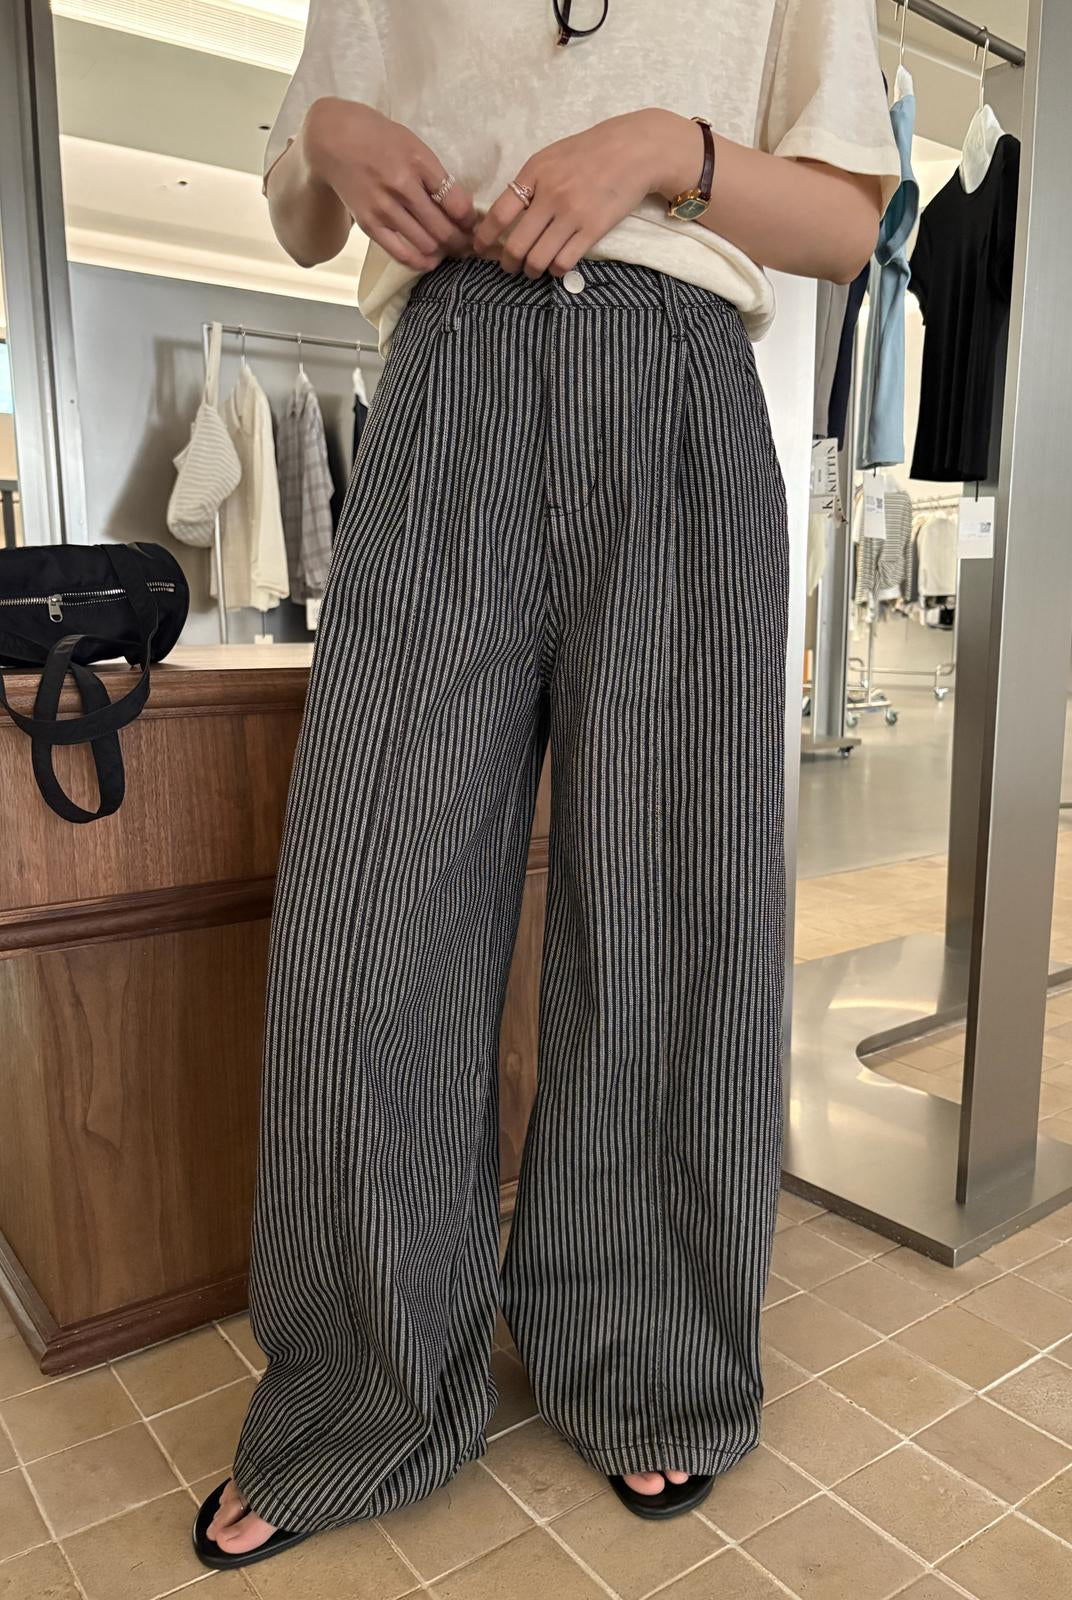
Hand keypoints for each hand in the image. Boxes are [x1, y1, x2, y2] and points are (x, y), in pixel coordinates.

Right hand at [302, 98, 477, 272]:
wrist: (334, 139)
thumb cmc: (379, 138)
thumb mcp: (413, 145)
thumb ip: (436, 175)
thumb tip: (460, 209)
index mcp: (418, 162)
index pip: (456, 203)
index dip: (469, 220)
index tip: (471, 224)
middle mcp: (402, 186)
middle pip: (443, 229)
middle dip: (460, 241)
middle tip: (466, 245)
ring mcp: (384, 208)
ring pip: (426, 244)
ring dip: (443, 252)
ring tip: (449, 251)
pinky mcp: (370, 224)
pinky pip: (401, 254)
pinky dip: (420, 262)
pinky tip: (430, 261)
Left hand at [472, 109, 703, 277]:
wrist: (635, 150)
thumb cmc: (591, 152)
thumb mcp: (552, 156)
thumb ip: (530, 182)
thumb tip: (507, 213)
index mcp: (535, 173)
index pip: (499, 212)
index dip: (485, 237)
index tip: (478, 249)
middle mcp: (551, 195)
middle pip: (515, 245)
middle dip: (507, 263)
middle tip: (508, 267)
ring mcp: (572, 215)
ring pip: (538, 260)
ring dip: (530, 271)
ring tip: (532, 270)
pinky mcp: (593, 230)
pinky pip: (564, 263)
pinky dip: (554, 270)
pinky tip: (555, 265)